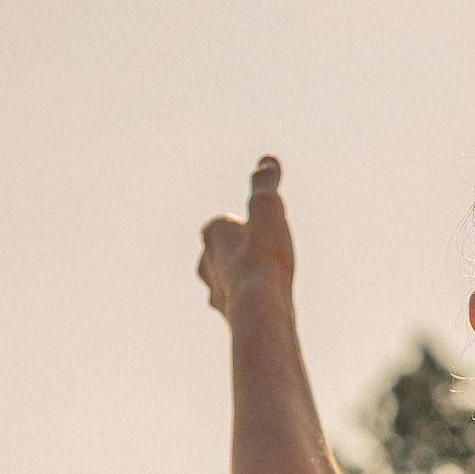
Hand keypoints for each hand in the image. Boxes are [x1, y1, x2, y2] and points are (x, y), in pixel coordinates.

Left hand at [198, 157, 295, 315]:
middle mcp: (206, 262)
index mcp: (212, 234)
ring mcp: (214, 290)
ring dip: (242, 278)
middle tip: (265, 254)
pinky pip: (236, 304)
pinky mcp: (226, 314)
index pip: (226, 224)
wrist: (260, 305)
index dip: (246, 225)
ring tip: (266, 281)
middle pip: (223, 252)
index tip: (264, 229)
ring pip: (227, 279)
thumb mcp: (268, 207)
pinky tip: (265, 305)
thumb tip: (267, 159)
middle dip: (240, 252)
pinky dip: (248, 302)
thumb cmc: (264, 254)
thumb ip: (265, 183)